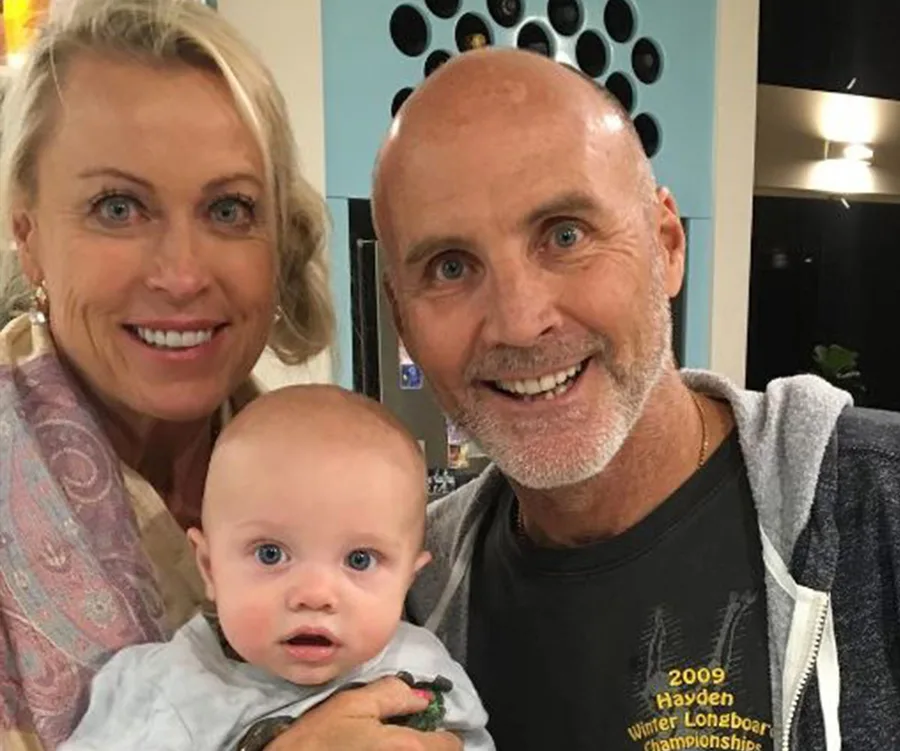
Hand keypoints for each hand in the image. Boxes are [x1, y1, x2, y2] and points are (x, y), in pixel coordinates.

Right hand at [266, 676, 462, 750]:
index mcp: (408, 749)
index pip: (451, 745)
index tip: (427, 726)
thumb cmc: (317, 739)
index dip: (442, 732)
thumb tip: (423, 697)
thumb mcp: (353, 704)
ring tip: (384, 745)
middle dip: (427, 745)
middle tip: (405, 734)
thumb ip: (393, 695)